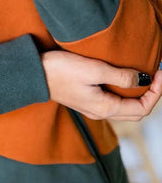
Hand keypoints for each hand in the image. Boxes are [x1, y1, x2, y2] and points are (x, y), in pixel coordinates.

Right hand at [41, 50, 161, 120]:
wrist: (32, 75)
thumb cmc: (60, 70)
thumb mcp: (93, 69)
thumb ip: (121, 76)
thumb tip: (144, 79)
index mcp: (105, 108)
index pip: (142, 108)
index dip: (157, 92)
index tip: (160, 71)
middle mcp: (100, 112)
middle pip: (136, 112)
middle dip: (152, 94)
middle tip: (157, 73)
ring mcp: (93, 108)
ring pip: (125, 107)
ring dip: (139, 94)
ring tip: (145, 74)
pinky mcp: (86, 100)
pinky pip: (114, 101)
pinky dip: (126, 92)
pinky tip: (125, 78)